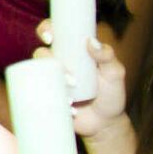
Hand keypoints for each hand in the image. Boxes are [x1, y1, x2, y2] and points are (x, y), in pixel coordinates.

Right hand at [36, 21, 126, 139]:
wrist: (106, 124)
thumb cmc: (112, 94)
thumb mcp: (115, 73)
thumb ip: (107, 56)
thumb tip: (90, 41)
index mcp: (73, 52)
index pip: (55, 33)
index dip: (46, 29)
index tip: (49, 37)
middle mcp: (58, 64)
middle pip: (40, 53)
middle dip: (46, 60)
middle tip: (70, 78)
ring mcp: (51, 81)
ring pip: (37, 75)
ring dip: (51, 84)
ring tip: (73, 99)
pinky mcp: (48, 98)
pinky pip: (38, 96)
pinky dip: (52, 102)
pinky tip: (71, 110)